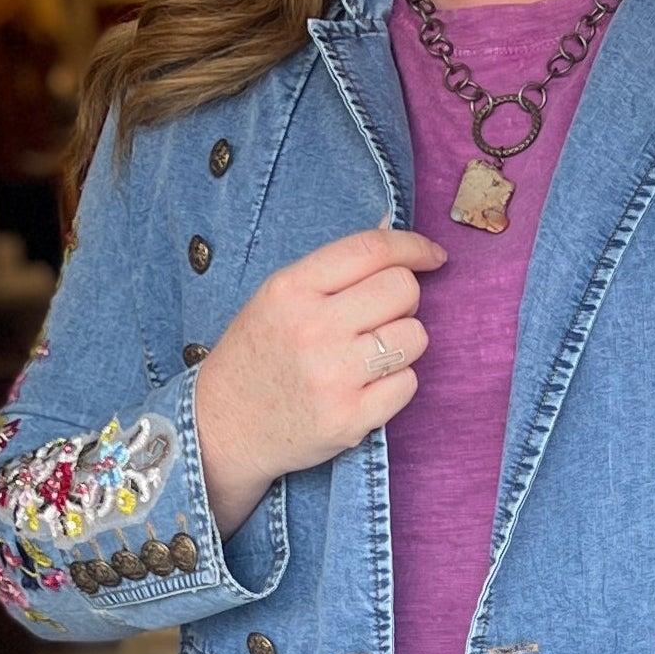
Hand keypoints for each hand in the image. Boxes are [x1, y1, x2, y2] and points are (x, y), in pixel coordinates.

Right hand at [194, 222, 443, 534]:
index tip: (432, 256)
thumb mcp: (278, 297)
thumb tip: (389, 225)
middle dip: (404, 300)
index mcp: (291, 288)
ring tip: (370, 354)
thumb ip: (334, 266)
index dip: (413, 246)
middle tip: (380, 317)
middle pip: (403, 290)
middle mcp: (312, 328)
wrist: (222, 428)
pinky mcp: (349, 419)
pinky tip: (366, 386)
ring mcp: (332, 377)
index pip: (372, 250)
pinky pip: (408, 383)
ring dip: (402, 342)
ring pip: (414, 336)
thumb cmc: (257, 355)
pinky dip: (396, 383)